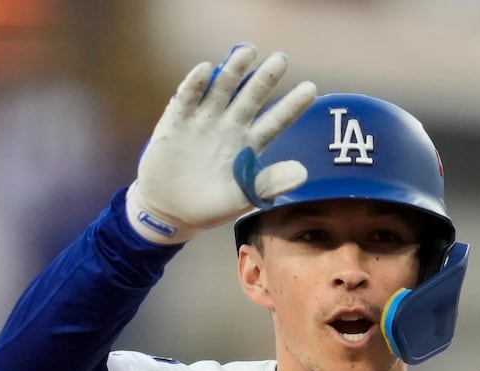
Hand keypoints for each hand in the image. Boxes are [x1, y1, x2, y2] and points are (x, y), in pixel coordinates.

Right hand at [125, 44, 317, 244]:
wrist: (169, 209)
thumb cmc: (210, 205)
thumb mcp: (243, 197)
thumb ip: (270, 183)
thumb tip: (304, 173)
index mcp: (249, 145)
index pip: (276, 121)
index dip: (292, 106)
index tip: (311, 89)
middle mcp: (229, 127)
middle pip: (251, 97)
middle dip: (265, 79)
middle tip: (282, 59)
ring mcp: (203, 121)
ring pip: (221, 90)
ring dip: (233, 71)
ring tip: (248, 52)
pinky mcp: (176, 122)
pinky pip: (187, 98)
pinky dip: (195, 84)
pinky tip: (206, 69)